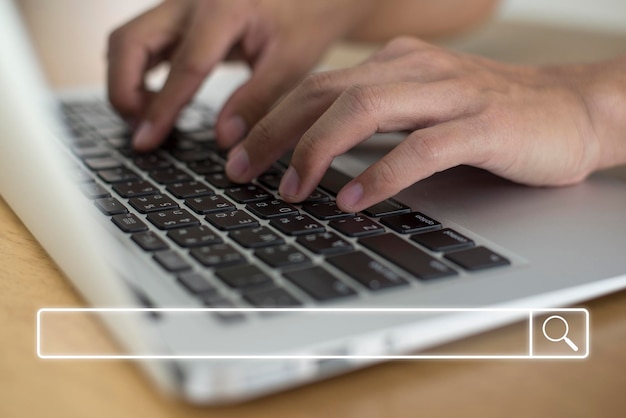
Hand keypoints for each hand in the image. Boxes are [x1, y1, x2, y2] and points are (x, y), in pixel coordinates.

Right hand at [107, 0, 371, 151]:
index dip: (162, 109)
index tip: (146, 141)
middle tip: (142, 131)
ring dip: (127, 82)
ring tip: (151, 119)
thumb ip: (256, 101)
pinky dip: (140, 72)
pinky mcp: (178, 14)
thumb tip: (224, 139)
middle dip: (124, 91)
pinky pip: (143, 41)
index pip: (184, 66)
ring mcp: (180, 3)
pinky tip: (161, 99)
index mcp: (224, 8)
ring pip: (128, 40)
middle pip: (129, 42)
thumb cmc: (304, 22)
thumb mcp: (290, 64)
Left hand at [226, 36, 616, 211]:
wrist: (572, 109)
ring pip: (366, 109)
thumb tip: (315, 151)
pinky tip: (352, 200)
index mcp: (396, 64)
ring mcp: (451, 94)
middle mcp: (416, 70)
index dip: (269, 116)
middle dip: (274, 132)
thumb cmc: (491, 116)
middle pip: (327, 92)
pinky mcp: (485, 125)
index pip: (317, 85)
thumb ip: (375, 120)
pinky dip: (381, 174)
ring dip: (318, 150)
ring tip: (289, 189)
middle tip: (240, 170)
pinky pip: (422, 148)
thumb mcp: (422, 107)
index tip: (234, 149)